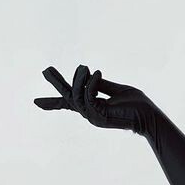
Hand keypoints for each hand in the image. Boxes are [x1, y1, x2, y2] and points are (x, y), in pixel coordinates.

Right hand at [34, 64, 157, 134]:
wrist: (149, 115)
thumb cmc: (136, 104)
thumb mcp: (116, 89)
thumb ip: (101, 84)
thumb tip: (88, 75)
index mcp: (93, 107)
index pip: (69, 103)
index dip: (53, 102)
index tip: (36, 103)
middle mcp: (90, 113)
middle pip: (67, 99)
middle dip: (56, 85)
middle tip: (45, 70)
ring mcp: (93, 117)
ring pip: (76, 96)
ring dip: (78, 80)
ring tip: (84, 67)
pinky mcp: (99, 117)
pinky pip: (88, 97)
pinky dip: (91, 83)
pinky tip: (96, 72)